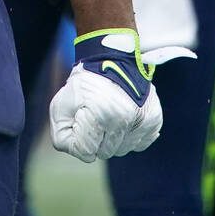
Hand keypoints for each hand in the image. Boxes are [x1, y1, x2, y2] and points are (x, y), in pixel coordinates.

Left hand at [50, 28, 163, 161]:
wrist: (112, 60)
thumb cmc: (84, 85)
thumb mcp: (61, 106)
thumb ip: (62, 137)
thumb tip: (85, 155)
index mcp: (100, 113)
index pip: (86, 152)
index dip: (78, 138)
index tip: (80, 119)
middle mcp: (125, 118)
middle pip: (105, 153)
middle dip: (96, 139)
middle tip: (94, 115)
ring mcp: (142, 120)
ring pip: (123, 150)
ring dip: (113, 138)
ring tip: (109, 114)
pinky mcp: (154, 119)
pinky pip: (139, 144)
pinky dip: (130, 136)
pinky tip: (124, 118)